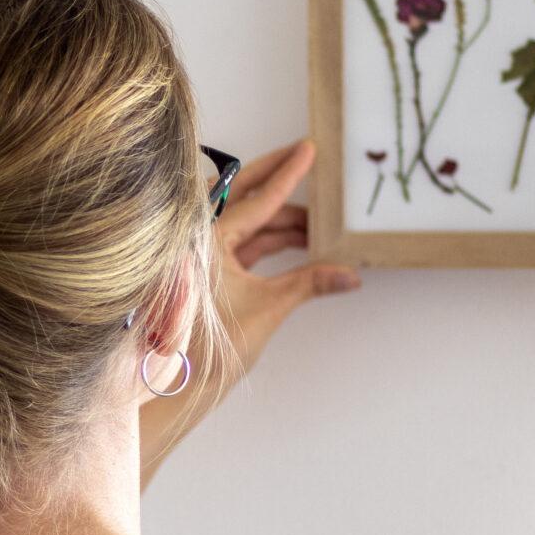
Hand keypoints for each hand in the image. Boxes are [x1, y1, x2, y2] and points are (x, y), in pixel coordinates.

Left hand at [208, 140, 360, 380]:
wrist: (182, 384)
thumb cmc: (211, 349)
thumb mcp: (268, 309)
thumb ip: (310, 283)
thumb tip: (352, 275)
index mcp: (205, 240)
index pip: (255, 199)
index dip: (287, 174)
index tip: (308, 150)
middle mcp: (199, 238)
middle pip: (243, 195)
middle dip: (277, 176)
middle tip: (305, 154)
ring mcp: (203, 252)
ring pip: (248, 221)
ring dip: (283, 219)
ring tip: (320, 220)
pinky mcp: (210, 269)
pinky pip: (245, 241)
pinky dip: (272, 239)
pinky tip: (302, 240)